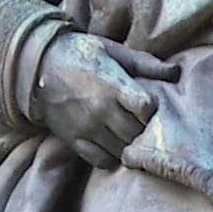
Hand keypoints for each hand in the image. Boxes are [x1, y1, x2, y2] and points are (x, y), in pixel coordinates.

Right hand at [30, 33, 177, 168]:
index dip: (152, 109)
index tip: (148, 104)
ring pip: (122, 150)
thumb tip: (176, 71)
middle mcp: (100, 110)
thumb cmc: (80, 54)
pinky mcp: (74, 141)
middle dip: (143, 129)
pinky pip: (102, 161)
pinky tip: (112, 144)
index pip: (146, 107)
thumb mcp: (113, 50)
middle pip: (137, 133)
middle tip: (141, 122)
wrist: (36, 66)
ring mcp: (86, 128)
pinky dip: (111, 156)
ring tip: (128, 132)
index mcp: (112, 85)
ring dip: (129, 144)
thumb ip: (145, 64)